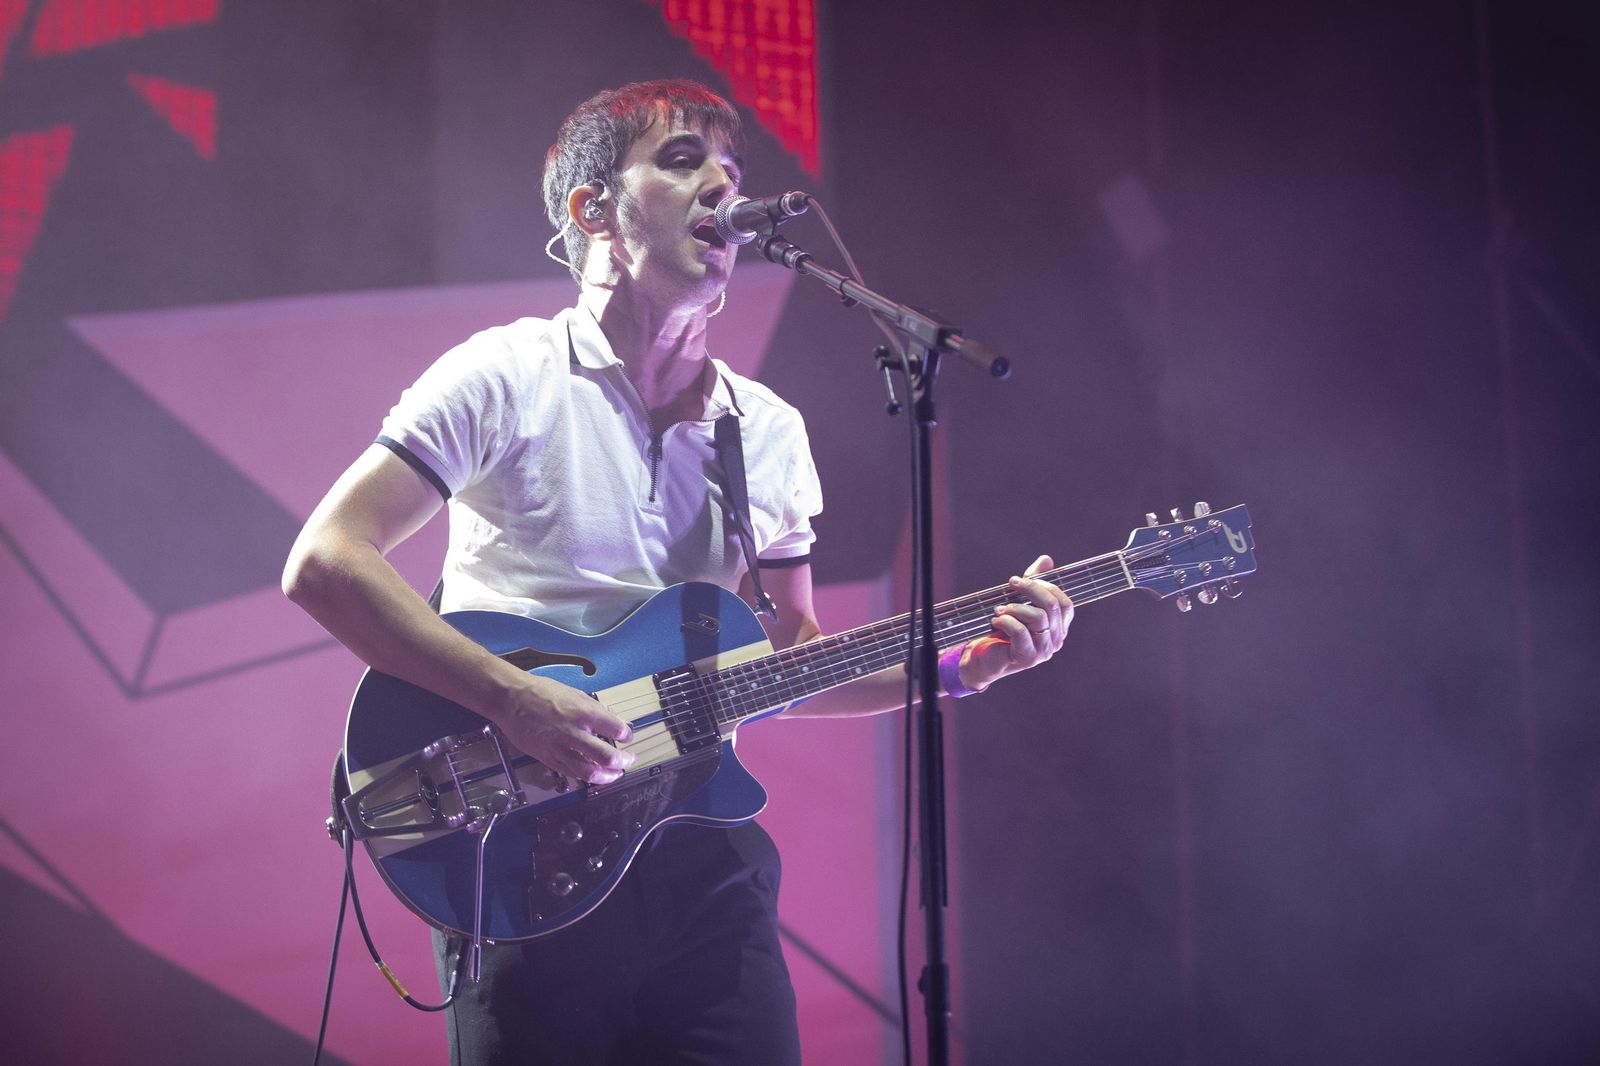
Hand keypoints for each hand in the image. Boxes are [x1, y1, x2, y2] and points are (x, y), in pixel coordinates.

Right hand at [495, 675, 635, 784]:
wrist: (511, 700)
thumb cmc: (541, 692)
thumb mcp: (575, 693)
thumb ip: (595, 708)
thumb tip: (612, 717)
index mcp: (584, 713)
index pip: (616, 729)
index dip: (626, 735)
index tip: (627, 736)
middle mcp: (575, 733)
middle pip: (607, 756)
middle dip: (623, 761)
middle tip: (628, 760)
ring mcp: (560, 748)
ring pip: (589, 772)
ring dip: (607, 776)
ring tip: (615, 774)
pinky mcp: (548, 758)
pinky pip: (571, 772)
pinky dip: (586, 776)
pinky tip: (593, 774)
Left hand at [961, 555, 1072, 691]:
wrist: (983, 659)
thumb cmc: (1003, 630)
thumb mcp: (1019, 603)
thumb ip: (1034, 583)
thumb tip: (1046, 560)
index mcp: (1059, 627)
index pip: (1064, 603)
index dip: (1046, 586)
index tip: (1024, 579)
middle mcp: (1056, 640)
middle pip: (1052, 606)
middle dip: (1031, 589)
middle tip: (1011, 583)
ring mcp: (1044, 651)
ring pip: (1039, 618)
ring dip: (1015, 607)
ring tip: (999, 608)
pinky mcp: (1028, 658)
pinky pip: (1021, 632)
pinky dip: (1006, 621)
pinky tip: (996, 620)